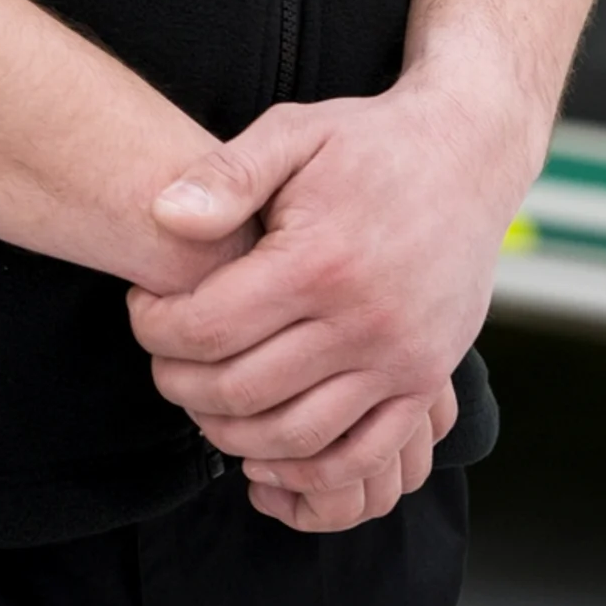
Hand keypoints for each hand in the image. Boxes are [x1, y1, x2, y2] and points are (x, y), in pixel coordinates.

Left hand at [123, 68, 533, 511]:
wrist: (465, 158)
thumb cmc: (367, 143)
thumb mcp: (292, 132)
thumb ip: (226, 175)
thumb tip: (162, 215)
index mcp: (319, 261)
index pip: (209, 327)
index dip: (156, 328)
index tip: (141, 308)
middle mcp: (364, 322)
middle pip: (243, 390)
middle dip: (181, 384)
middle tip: (160, 361)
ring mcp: (401, 362)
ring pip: (297, 437)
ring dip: (233, 434)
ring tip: (200, 402)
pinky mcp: (424, 383)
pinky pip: (365, 456)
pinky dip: (309, 473)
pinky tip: (265, 457)